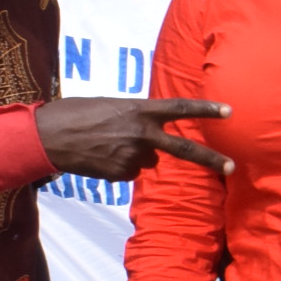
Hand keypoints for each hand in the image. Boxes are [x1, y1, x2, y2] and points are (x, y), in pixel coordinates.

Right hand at [35, 96, 233, 179]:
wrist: (48, 136)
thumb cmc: (76, 113)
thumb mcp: (112, 106)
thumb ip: (137, 120)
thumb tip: (152, 145)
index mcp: (139, 110)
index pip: (179, 108)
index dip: (206, 109)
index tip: (229, 111)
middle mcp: (141, 134)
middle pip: (183, 149)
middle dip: (211, 159)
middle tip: (232, 166)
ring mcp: (131, 156)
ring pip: (148, 161)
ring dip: (136, 155)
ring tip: (108, 144)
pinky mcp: (121, 174)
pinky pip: (130, 172)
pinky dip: (120, 167)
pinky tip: (101, 157)